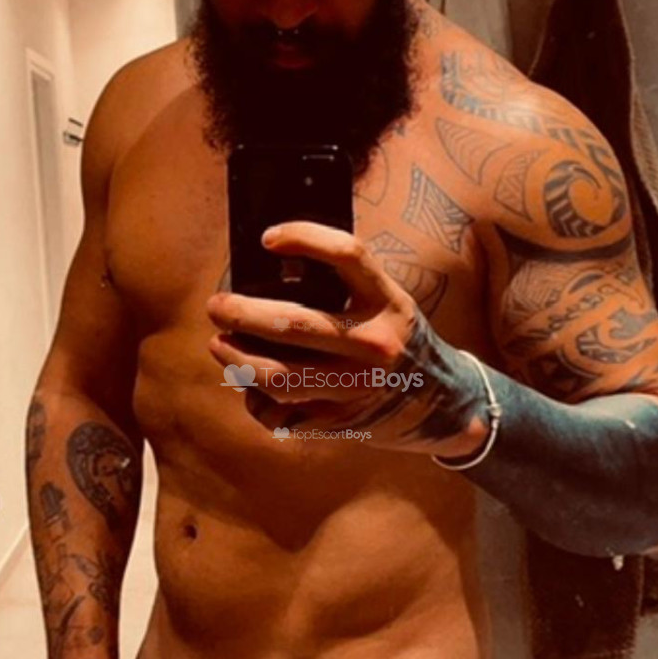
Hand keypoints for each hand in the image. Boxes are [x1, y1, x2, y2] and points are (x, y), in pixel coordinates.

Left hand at [206, 222, 486, 455]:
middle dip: (240, 313)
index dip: (304, 238)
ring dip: (236, 359)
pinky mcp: (341, 420)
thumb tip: (269, 269)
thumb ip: (344, 288)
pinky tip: (249, 384)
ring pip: (277, 376)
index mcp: (388, 303)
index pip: (347, 255)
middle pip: (291, 324)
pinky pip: (282, 412)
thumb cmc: (399, 340)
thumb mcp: (387, 304)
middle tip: (217, 306)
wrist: (440, 404)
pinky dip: (256, 399)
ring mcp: (356, 388)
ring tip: (220, 344)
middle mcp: (374, 344)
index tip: (267, 239)